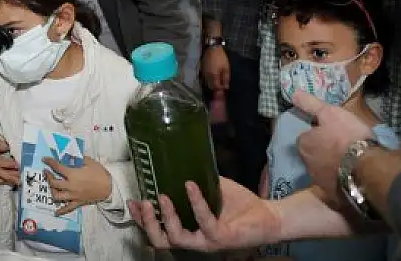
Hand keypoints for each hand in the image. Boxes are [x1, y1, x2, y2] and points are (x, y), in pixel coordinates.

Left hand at [44, 156, 112, 215]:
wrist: (109, 187)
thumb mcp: (89, 161)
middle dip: (48, 177)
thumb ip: (77, 159)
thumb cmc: (99, 173)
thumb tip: (68, 157)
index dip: (49, 162)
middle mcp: (70, 186)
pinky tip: (56, 212)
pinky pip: (68, 208)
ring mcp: (73, 195)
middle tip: (47, 172)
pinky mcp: (78, 202)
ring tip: (52, 186)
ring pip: (57, 196)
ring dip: (52, 190)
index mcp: (72, 174)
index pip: (57, 167)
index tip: (44, 159)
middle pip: (54, 183)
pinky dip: (61, 210)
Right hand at [130, 178, 281, 251]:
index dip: (141, 219)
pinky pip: (204, 222)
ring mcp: (207, 241)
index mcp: (189, 229)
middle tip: (143, 202)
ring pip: (177, 239)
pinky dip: (196, 203)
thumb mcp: (211, 189)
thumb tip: (179, 158)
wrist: (268, 215)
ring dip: (167, 218)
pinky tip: (191, 186)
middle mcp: (195, 239)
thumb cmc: (240, 205)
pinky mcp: (221, 238)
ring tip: (163, 196)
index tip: (132, 201)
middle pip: (160, 241)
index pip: (158, 230)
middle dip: (147, 223)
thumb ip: (194, 180)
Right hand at [202, 45, 230, 90]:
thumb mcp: (226, 68)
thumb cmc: (220, 57)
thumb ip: (226, 78)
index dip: (220, 90)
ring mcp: (203, 73)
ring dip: (212, 85)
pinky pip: (205, 79)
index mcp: (213, 76)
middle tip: (221, 87)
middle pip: (210, 87)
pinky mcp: (202, 70)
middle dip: (216, 89)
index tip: (224, 89)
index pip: (216, 87)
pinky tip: (213, 78)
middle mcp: (207, 76)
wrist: (211, 48)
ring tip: (218, 83)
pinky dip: (209, 81)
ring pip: (207, 83)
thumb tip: (225, 87)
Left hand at [294, 91, 374, 201]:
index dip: (317, 132)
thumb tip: (293, 94)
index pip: (305, 137)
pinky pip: (337, 183)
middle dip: (324, 149)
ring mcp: (320, 181)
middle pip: (313, 154)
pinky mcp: (335, 194)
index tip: (331, 130)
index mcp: (303, 145)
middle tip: (342, 144)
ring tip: (351, 159)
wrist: (367, 169)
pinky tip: (355, 174)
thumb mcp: (330, 113)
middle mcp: (307, 164)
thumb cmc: (347, 137)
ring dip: (333, 164)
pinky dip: (343, 178)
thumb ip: (311, 105)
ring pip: (324, 169)